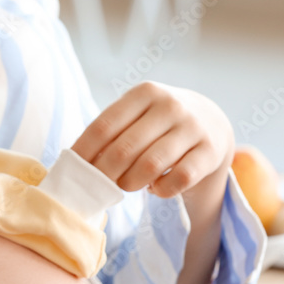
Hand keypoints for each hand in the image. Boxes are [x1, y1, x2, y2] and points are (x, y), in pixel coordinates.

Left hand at [71, 82, 234, 198]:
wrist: (211, 122)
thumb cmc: (158, 123)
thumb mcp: (137, 115)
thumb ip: (111, 132)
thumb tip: (75, 164)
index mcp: (144, 93)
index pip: (103, 127)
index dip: (83, 153)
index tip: (72, 171)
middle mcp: (171, 105)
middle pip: (123, 150)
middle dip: (105, 174)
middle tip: (99, 184)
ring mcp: (193, 128)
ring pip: (149, 166)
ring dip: (130, 183)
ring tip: (127, 185)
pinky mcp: (210, 152)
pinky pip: (178, 180)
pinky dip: (161, 190)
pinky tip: (155, 187)